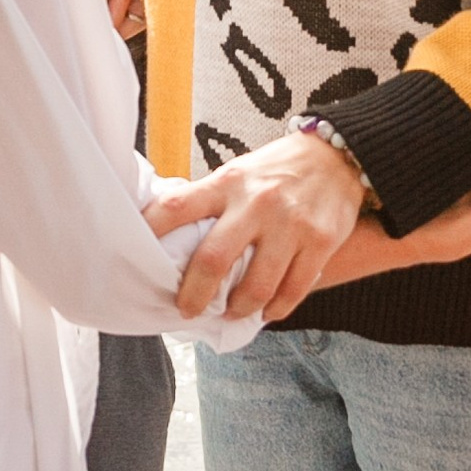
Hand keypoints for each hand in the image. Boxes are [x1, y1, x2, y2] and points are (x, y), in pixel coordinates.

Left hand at [144, 124, 367, 323]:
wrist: (337, 156)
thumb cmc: (276, 171)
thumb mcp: (238, 173)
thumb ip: (211, 202)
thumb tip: (171, 239)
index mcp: (227, 183)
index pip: (177, 207)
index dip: (150, 232)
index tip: (133, 257)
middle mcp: (256, 203)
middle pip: (213, 259)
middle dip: (195, 295)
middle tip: (187, 311)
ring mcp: (290, 224)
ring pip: (257, 286)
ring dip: (238, 309)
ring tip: (232, 313)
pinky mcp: (319, 241)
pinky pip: (293, 291)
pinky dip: (275, 310)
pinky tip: (266, 311)